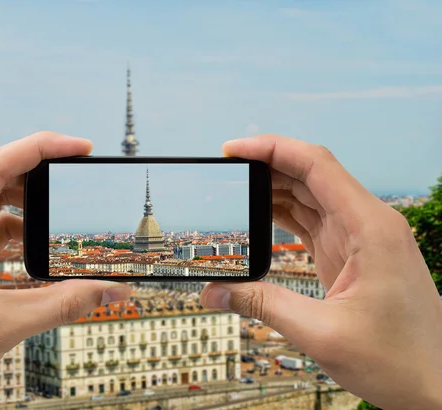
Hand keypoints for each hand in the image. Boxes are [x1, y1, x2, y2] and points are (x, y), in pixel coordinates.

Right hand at [201, 135, 441, 409]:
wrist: (433, 383)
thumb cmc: (398, 360)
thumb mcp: (321, 334)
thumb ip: (263, 306)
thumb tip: (213, 292)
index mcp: (370, 228)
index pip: (316, 165)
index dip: (271, 149)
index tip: (233, 150)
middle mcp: (367, 223)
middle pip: (310, 174)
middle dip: (266, 166)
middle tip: (225, 172)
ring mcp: (360, 236)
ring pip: (310, 194)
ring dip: (272, 189)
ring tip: (235, 192)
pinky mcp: (350, 252)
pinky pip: (312, 219)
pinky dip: (283, 213)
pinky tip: (259, 215)